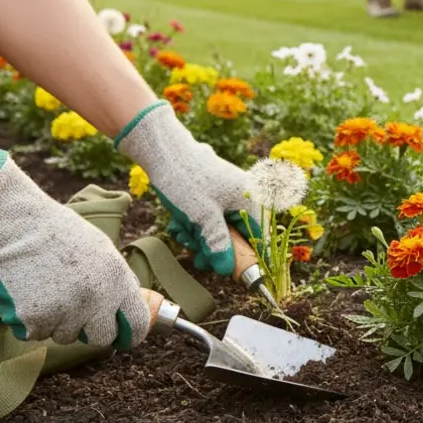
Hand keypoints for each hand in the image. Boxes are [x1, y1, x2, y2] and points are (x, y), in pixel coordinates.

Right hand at [0, 151, 150, 348]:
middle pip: (101, 337)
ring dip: (58, 322)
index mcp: (116, 280)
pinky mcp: (36, 320)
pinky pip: (37, 333)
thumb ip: (117, 280)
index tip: (122, 336)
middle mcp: (96, 300)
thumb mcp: (102, 249)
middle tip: (76, 312)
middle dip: (91, 330)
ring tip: (47, 291)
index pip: (137, 324)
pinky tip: (28, 295)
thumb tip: (128, 304)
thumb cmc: (58, 233)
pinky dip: (32, 321)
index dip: (129, 333)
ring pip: (66, 336)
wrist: (15, 226)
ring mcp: (66, 312)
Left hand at [116, 102, 261, 276]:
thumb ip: (218, 244)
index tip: (231, 272)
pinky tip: (179, 225)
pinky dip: (195, 226)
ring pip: (219, 229)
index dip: (248, 257)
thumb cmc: (187, 180)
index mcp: (249, 200)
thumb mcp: (203, 217)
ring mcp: (225, 195)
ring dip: (200, 238)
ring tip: (182, 234)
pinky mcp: (211, 195)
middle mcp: (242, 198)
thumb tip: (227, 270)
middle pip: (237, 236)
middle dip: (215, 247)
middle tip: (197, 256)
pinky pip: (208, 218)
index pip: (260, 237)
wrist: (163, 151)